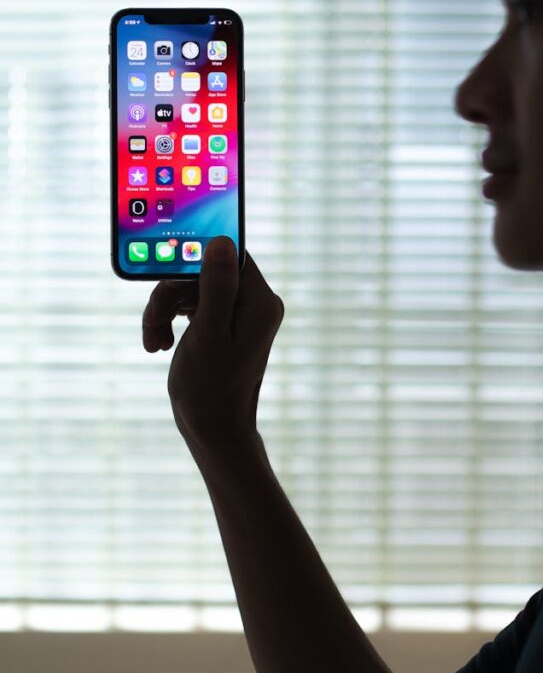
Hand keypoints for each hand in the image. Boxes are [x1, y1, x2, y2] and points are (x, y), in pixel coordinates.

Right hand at [142, 236, 283, 456]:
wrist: (214, 432)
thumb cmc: (211, 390)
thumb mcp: (208, 334)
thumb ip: (215, 287)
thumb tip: (221, 240)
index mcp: (260, 301)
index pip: (227, 255)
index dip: (191, 259)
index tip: (163, 273)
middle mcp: (255, 303)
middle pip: (204, 272)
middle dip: (170, 294)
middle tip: (153, 323)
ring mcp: (241, 315)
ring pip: (192, 289)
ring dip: (165, 310)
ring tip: (153, 341)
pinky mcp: (225, 325)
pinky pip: (193, 307)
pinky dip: (171, 321)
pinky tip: (158, 344)